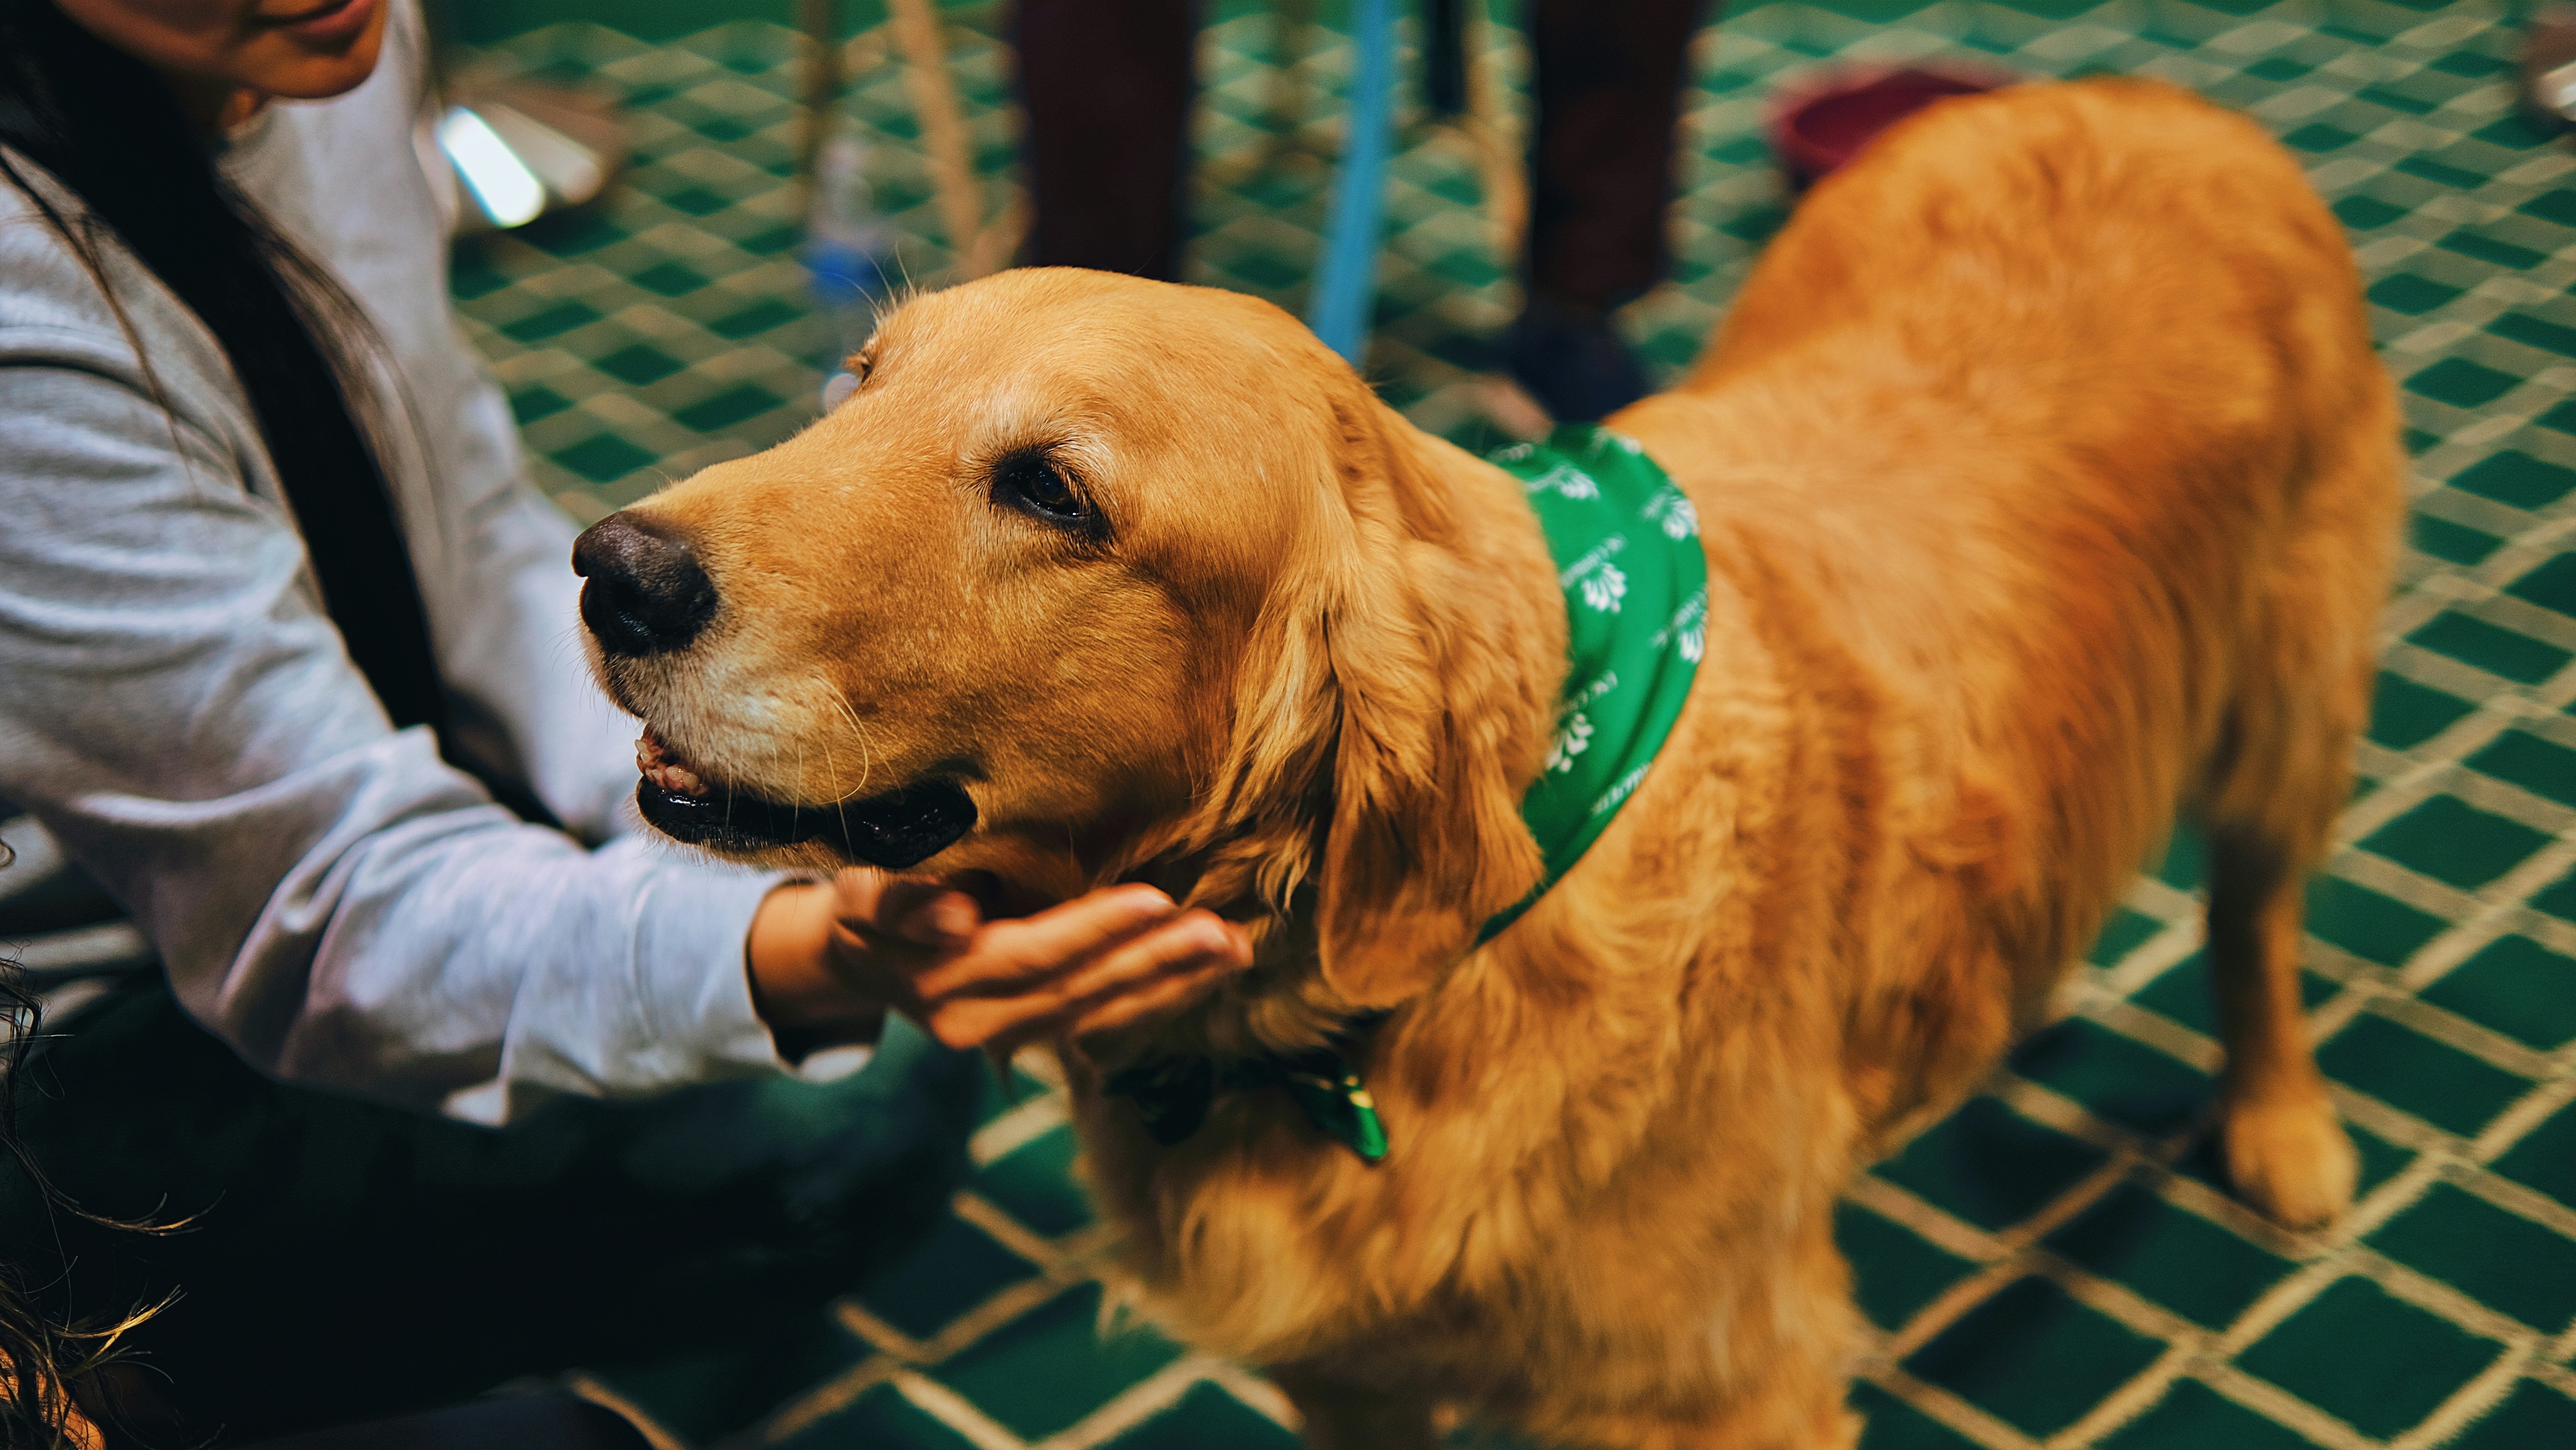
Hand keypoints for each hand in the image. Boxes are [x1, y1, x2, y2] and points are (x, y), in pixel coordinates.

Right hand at [747, 870, 1251, 1054]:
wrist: (859, 958)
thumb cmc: (865, 907)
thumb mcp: (859, 893)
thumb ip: (899, 903)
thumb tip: (955, 919)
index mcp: (944, 984)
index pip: (1033, 955)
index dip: (1095, 930)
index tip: (1156, 900)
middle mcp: (983, 1026)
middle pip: (1082, 992)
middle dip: (1158, 963)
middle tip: (1224, 934)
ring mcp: (1013, 1039)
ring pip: (1105, 1015)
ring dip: (1175, 985)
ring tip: (1236, 951)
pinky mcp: (1036, 1036)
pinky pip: (1107, 1022)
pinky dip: (1161, 997)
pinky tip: (1209, 972)